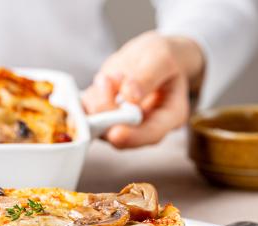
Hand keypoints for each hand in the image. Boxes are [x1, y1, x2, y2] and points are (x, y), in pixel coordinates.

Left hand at [82, 32, 204, 148]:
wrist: (149, 57)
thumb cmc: (161, 57)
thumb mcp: (160, 56)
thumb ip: (147, 76)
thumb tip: (130, 96)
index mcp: (170, 116)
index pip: (151, 134)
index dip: (132, 137)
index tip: (116, 132)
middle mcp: (144, 126)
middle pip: (120, 134)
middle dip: (107, 111)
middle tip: (107, 80)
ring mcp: (121, 123)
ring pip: (99, 125)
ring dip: (97, 101)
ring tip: (110, 76)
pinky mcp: (103, 115)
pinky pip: (88, 114)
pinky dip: (88, 98)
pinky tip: (102, 81)